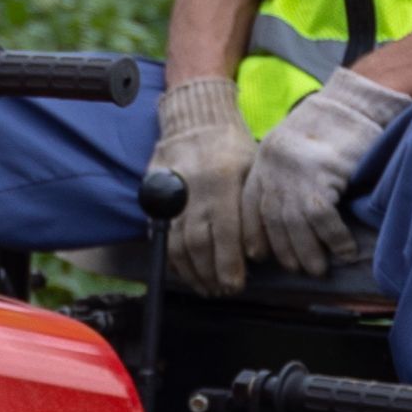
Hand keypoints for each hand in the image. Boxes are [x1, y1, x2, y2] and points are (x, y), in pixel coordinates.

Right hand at [153, 78, 253, 294]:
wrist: (194, 120)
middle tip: (222, 291)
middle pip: (198, 245)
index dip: (229, 264)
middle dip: (211, 274)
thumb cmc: (231, 146)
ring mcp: (171, 194)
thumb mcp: (252, 171)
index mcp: (221, 181)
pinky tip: (185, 270)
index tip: (236, 284)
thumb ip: (252, 211)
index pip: (225, 233)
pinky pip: (162, 235)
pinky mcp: (156, 197)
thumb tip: (256, 253)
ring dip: (192, 271)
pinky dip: (173, 258)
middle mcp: (193, 190)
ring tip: (206, 287)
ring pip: (177, 244)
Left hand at [242, 73, 409, 280]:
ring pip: (294, 225)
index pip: (250, 205)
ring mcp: (295, 170)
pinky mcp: (320, 174)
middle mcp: (273, 165)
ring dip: (308, 252)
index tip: (259, 255)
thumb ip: (286, 176)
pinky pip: (321, 220)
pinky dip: (333, 240)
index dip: (253, 234)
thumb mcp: (298, 148)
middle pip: (271, 220)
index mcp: (265, 158)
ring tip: (318, 268)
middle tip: (298, 268)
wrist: (360, 102)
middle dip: (284, 250)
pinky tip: (344, 250)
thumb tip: (287, 218)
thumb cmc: (336, 127)